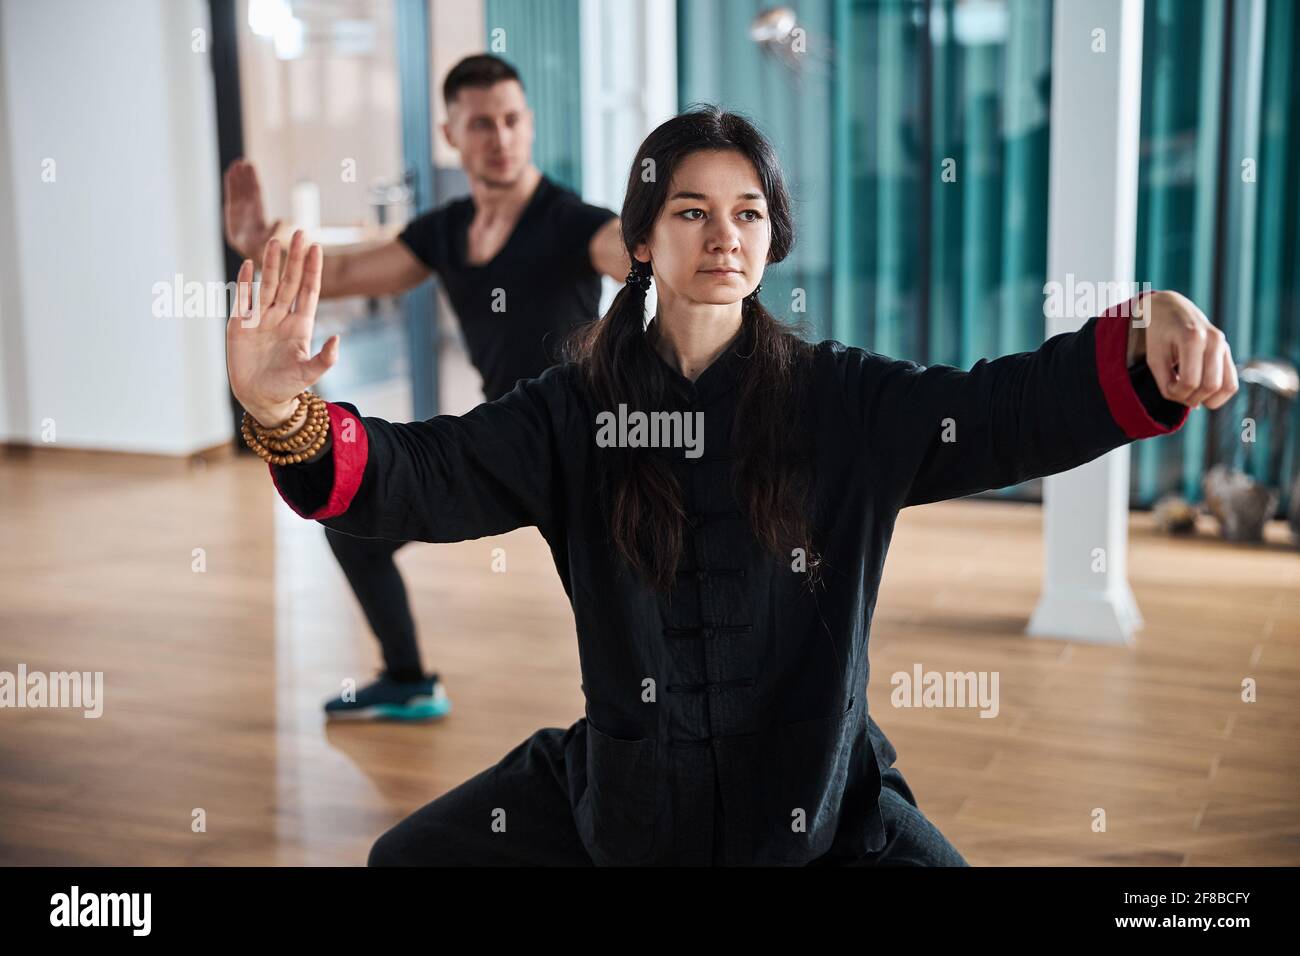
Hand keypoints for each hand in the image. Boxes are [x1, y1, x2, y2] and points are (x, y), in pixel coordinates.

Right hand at [223, 158, 281, 263]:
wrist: (251, 254)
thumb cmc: (261, 250)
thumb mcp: (267, 241)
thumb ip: (272, 231)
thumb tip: (281, 221)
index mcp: (258, 212)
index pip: (255, 192)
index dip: (252, 179)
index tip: (250, 166)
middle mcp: (250, 208)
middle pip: (247, 188)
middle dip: (244, 175)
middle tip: (242, 161)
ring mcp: (241, 209)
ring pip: (239, 189)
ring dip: (237, 177)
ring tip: (236, 162)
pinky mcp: (232, 212)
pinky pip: (231, 195)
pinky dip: (230, 184)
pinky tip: (230, 173)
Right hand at [227, 230, 338, 426]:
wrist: (260, 398)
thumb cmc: (287, 387)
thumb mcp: (309, 373)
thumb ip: (325, 358)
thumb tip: (337, 339)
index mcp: (301, 325)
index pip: (309, 291)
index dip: (313, 269)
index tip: (316, 247)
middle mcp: (282, 317)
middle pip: (290, 281)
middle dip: (295, 257)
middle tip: (300, 232)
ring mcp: (261, 319)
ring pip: (267, 285)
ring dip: (271, 263)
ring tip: (275, 240)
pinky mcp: (240, 325)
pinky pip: (243, 298)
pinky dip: (245, 282)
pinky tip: (248, 265)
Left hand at [1137, 291, 1238, 409]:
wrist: (1170, 308)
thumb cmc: (1158, 334)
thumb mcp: (1154, 358)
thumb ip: (1166, 382)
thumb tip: (1192, 404)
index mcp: (1192, 338)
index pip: (1190, 382)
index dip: (1176, 393)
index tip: (1166, 387)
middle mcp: (1214, 340)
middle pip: (1210, 386)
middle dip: (1191, 398)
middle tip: (1176, 391)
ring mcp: (1224, 345)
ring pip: (1226, 387)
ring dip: (1207, 399)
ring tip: (1189, 393)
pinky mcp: (1228, 351)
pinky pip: (1232, 383)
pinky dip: (1218, 394)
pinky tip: (1201, 392)